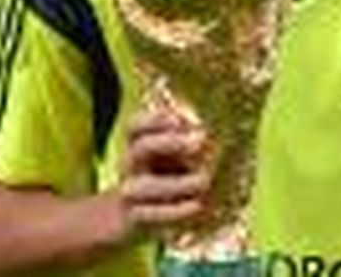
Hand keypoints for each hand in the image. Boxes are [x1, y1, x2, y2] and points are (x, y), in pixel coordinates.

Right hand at [118, 94, 212, 240]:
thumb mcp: (175, 159)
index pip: (136, 126)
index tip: (184, 119)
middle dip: (169, 142)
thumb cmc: (165, 181)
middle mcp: (131, 166)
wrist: (133, 220)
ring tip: (204, 181)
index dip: (156, 120)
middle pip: (141, 148)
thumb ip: (190, 146)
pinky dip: (175, 212)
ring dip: (177, 183)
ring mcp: (131, 193)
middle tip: (200, 141)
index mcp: (139, 145)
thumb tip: (209, 138)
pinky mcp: (135, 219)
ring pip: (145, 186)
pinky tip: (197, 206)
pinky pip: (149, 215)